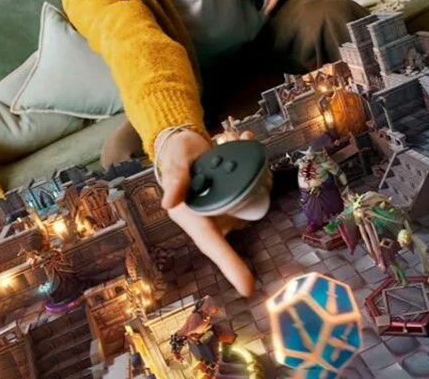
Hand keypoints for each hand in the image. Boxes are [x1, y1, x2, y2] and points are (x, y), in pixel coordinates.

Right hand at [159, 129, 254, 296]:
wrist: (181, 142)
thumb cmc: (174, 158)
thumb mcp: (173, 165)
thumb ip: (174, 181)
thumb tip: (168, 203)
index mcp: (194, 216)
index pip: (212, 244)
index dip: (229, 265)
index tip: (247, 288)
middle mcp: (214, 213)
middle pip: (243, 214)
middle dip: (258, 189)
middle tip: (260, 169)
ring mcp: (227, 200)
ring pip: (253, 194)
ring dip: (256, 170)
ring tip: (246, 143)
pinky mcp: (237, 186)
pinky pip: (253, 178)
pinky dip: (254, 159)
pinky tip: (247, 139)